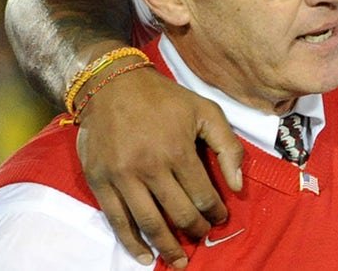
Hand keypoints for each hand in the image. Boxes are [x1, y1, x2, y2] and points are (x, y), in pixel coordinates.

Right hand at [76, 66, 243, 267]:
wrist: (112, 85)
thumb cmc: (164, 98)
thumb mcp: (205, 110)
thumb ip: (227, 146)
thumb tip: (237, 185)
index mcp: (178, 150)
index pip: (203, 195)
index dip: (215, 212)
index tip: (219, 218)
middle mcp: (150, 167)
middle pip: (178, 213)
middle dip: (195, 230)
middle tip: (202, 235)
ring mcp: (122, 177)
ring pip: (149, 223)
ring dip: (167, 246)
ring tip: (179, 260)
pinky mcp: (100, 182)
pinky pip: (117, 221)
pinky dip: (131, 243)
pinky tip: (145, 257)